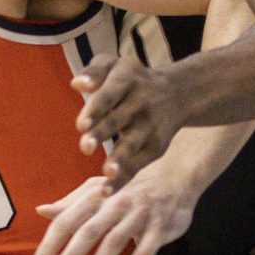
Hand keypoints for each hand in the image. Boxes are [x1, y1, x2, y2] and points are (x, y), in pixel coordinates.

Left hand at [33, 169, 195, 254]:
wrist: (177, 176)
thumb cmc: (131, 188)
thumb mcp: (100, 190)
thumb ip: (71, 204)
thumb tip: (41, 211)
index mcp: (99, 195)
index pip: (69, 219)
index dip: (52, 242)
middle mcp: (117, 204)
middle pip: (89, 230)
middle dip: (72, 254)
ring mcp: (140, 215)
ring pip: (115, 240)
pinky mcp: (160, 228)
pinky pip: (145, 251)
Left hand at [73, 55, 190, 182]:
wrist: (178, 93)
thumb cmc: (132, 80)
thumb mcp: (114, 64)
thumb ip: (94, 70)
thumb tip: (77, 84)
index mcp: (127, 79)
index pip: (109, 95)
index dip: (96, 109)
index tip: (81, 124)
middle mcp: (141, 103)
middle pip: (118, 120)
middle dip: (102, 133)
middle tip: (85, 147)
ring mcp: (150, 126)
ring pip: (132, 144)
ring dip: (120, 159)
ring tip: (107, 172)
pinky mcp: (156, 146)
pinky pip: (137, 164)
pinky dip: (123, 178)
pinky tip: (107, 190)